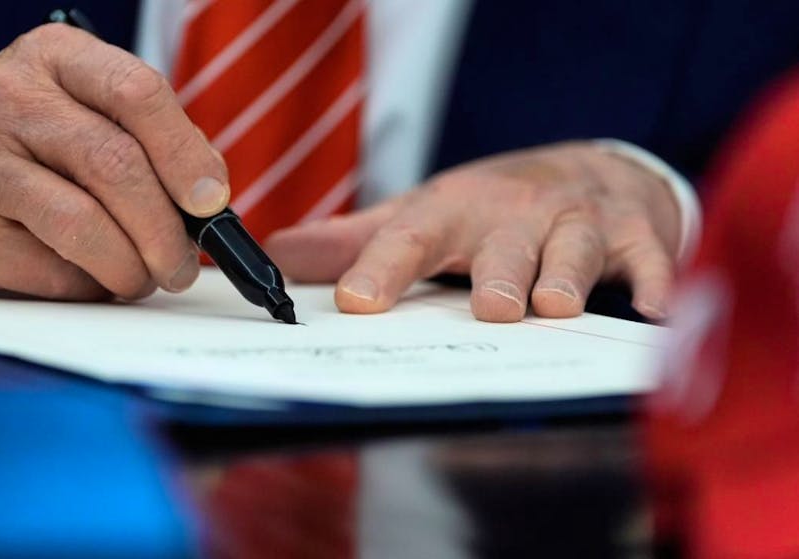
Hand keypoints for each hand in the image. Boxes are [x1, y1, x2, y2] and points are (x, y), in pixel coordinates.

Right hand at [0, 23, 227, 299]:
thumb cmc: (28, 151)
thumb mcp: (85, 118)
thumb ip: (148, 144)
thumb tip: (208, 197)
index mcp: (57, 57)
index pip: (139, 91)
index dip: (185, 153)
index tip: (211, 201)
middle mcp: (12, 95)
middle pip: (116, 164)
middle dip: (165, 229)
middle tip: (182, 265)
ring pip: (84, 223)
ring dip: (130, 267)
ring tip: (143, 278)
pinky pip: (51, 268)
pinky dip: (87, 284)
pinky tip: (90, 277)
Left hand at [265, 142, 680, 321]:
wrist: (588, 169)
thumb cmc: (492, 207)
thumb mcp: (422, 215)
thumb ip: (355, 241)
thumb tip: (277, 258)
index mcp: (454, 211)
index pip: (409, 237)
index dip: (381, 268)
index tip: (355, 303)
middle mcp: (516, 214)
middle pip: (503, 246)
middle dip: (498, 274)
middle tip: (489, 308)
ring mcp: (578, 223)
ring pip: (575, 251)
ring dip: (567, 278)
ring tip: (554, 306)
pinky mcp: (636, 237)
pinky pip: (651, 260)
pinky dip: (657, 283)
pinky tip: (656, 312)